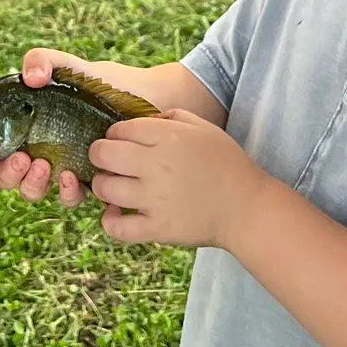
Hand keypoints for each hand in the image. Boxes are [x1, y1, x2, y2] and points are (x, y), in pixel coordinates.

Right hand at [0, 48, 159, 208]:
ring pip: (33, 192)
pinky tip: (73, 176)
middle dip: (7, 174)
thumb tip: (32, 78)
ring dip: (32, 185)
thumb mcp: (67, 66)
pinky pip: (70, 199)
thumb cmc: (97, 81)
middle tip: (22, 159)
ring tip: (44, 166)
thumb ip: (42, 59)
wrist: (142, 97)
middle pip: (6, 176)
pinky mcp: (86, 182)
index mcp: (24, 126)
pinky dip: (66, 193)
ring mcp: (60, 168)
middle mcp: (37, 150)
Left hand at [89, 108, 266, 246]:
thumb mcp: (201, 127)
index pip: (118, 130)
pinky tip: (116, 213)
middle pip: (103, 155)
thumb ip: (169, 117)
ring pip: (105, 188)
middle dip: (99, 155)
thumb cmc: (226, 164)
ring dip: (103, 186)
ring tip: (114, 187)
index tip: (121, 142)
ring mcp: (155, 200)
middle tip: (108, 162)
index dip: (114, 135)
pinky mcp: (159, 229)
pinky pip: (118, 228)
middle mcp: (156, 166)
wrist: (248, 208)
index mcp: (166, 138)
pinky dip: (109, 221)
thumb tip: (141, 121)